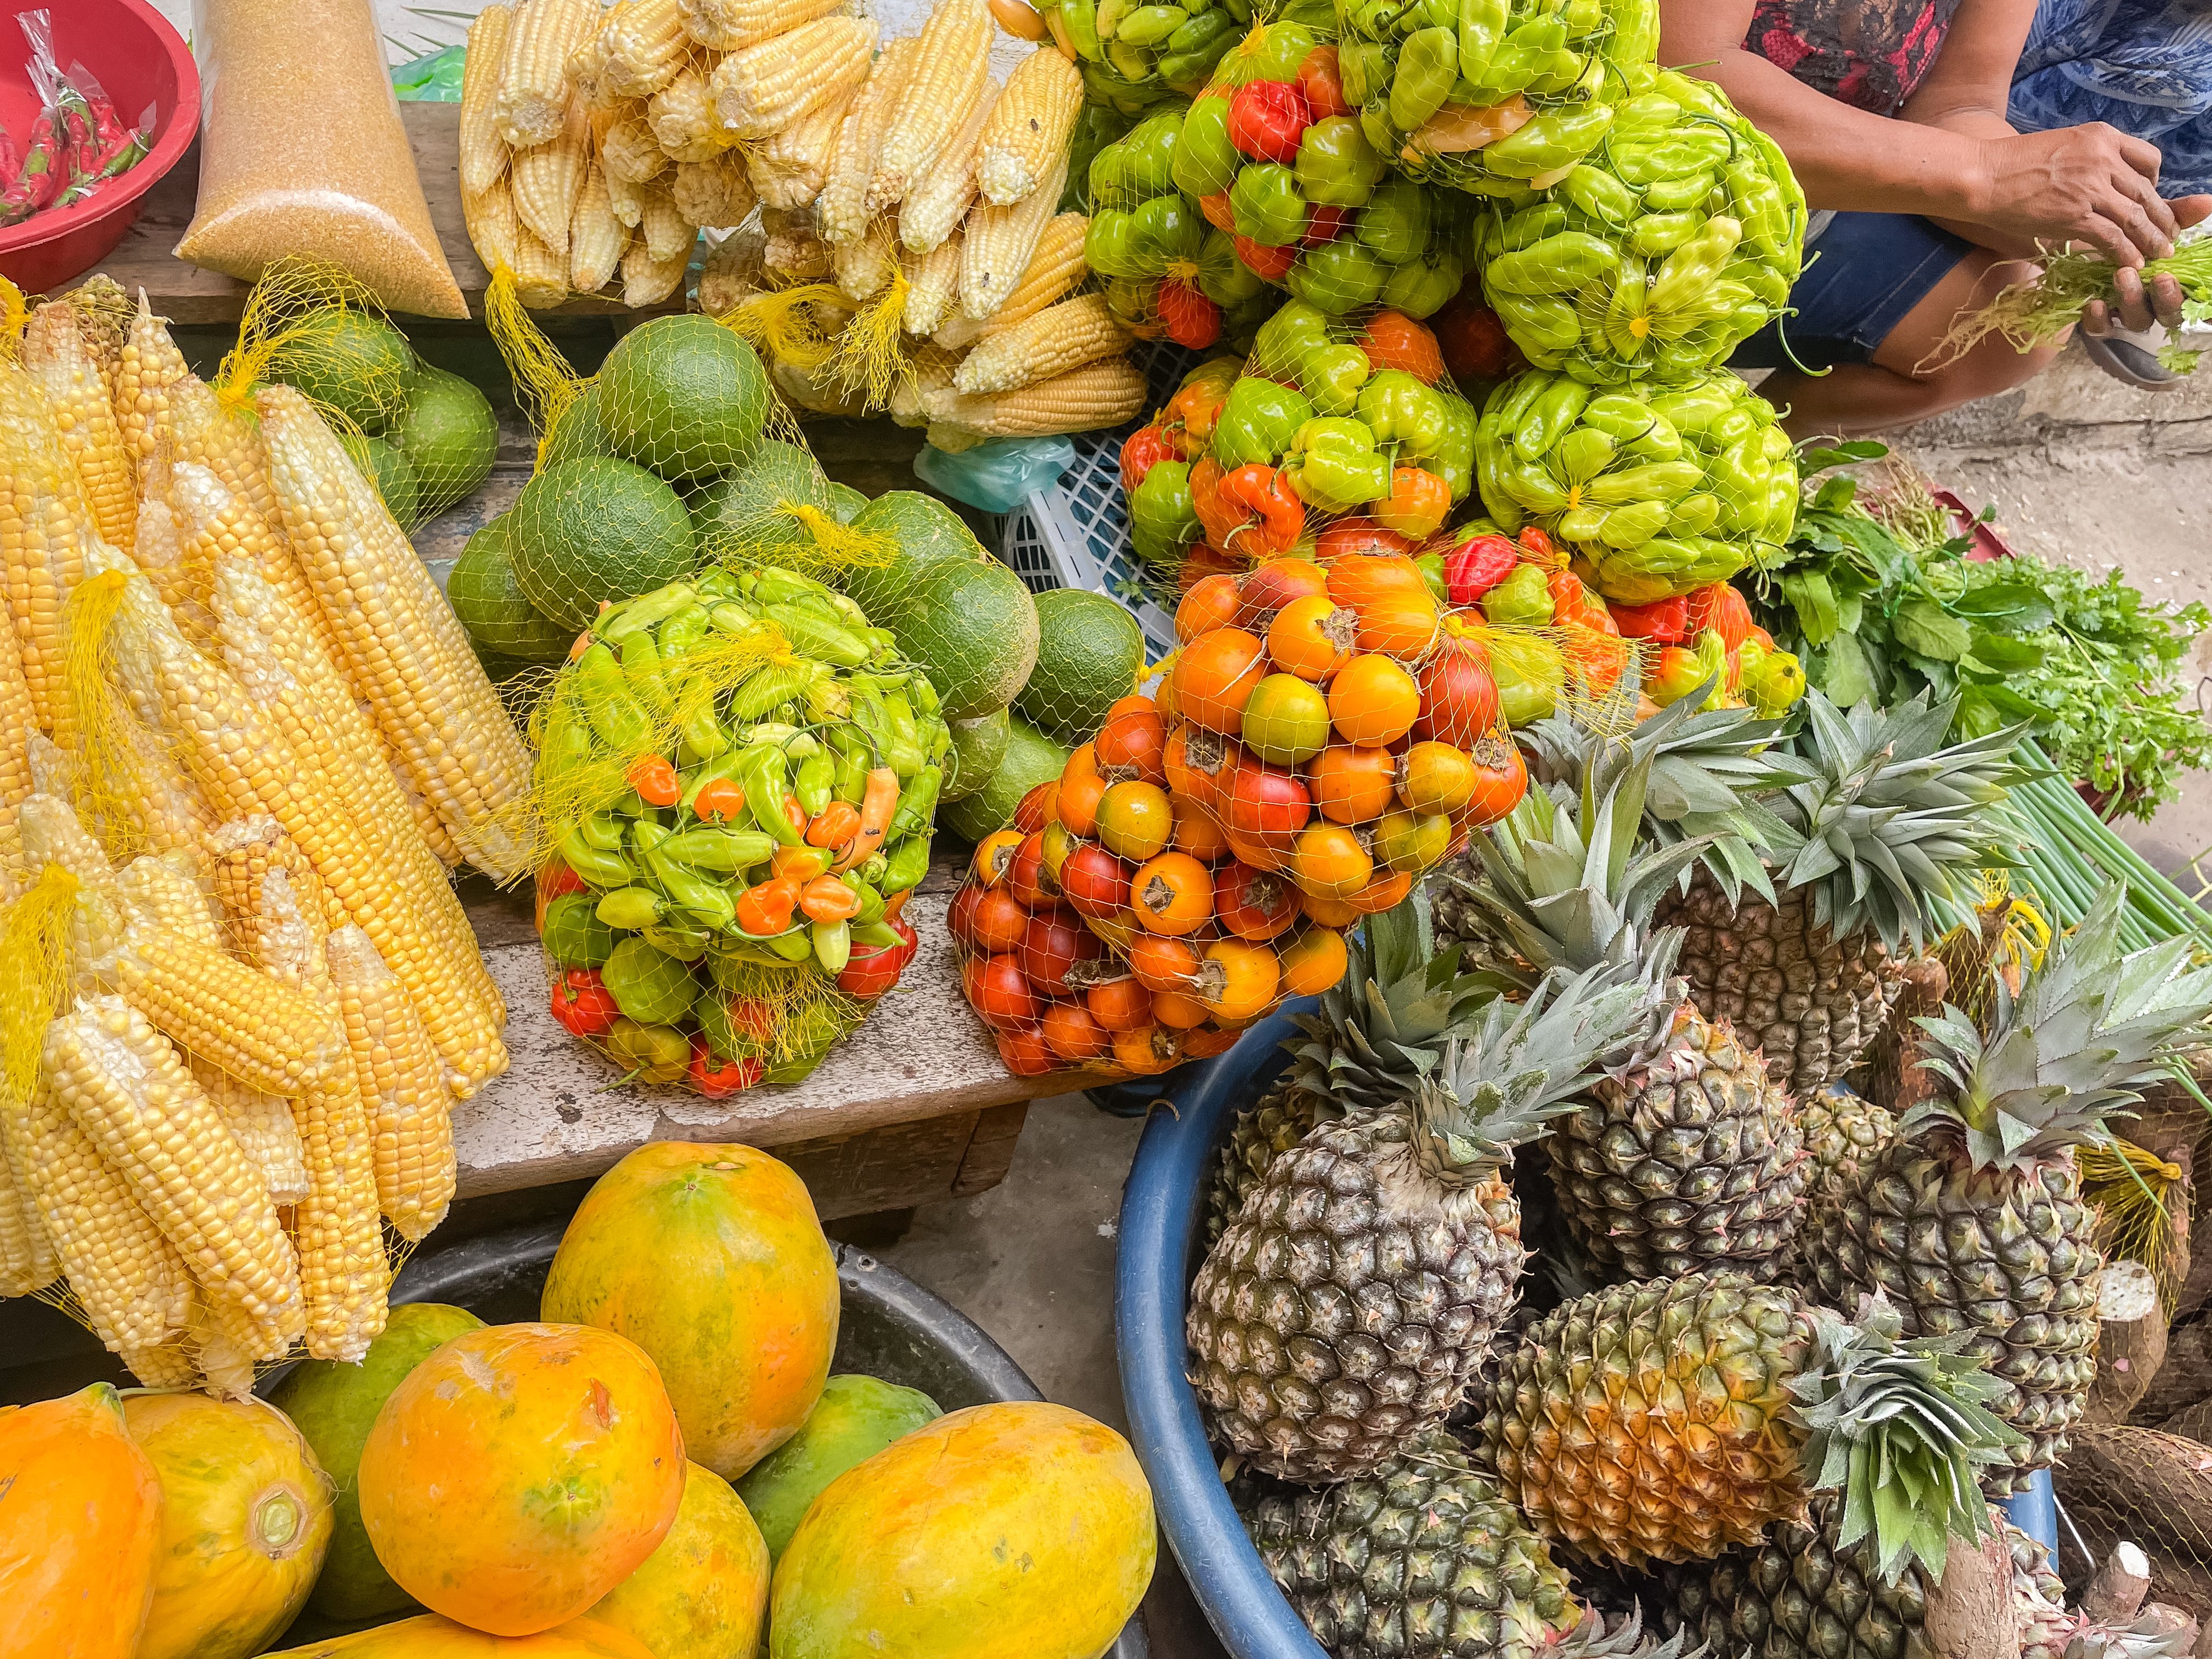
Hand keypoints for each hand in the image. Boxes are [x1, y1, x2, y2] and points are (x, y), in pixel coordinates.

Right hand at [1971, 124, 2181, 265]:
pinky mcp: (2074, 214)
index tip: (2151, 199)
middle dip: (2161, 217)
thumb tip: (2098, 185)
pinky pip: (2111, 236)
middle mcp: (2103, 158)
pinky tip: (2131, 263)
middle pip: (2147, 191)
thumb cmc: (2010, 164)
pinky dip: (2125, 252)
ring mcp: (2090, 186)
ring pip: (2135, 216)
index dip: (2156, 183)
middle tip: (2169, 235)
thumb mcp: (2061, 146)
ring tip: (2159, 254)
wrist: (1982, 175)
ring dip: (2150, 239)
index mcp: (2102, 137)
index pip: (2148, 159)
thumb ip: (2086, 160)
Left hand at [2083, 194, 2211, 334]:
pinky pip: (2100, 328)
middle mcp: (2150, 303)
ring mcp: (2123, 313)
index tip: (2174, 276)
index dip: (2186, 296)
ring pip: (2136, 319)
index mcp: (2168, 284)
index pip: (2187, 299)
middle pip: (2165, 313)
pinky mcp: (2095, 319)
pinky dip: (2100, 318)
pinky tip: (2095, 303)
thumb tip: (2207, 201)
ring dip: (2134, 299)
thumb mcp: (2145, 221)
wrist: (2067, 242)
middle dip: (2166, 297)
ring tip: (2123, 274)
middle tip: (2159, 277)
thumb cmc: (2117, 233)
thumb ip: (2175, 216)